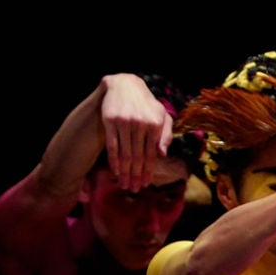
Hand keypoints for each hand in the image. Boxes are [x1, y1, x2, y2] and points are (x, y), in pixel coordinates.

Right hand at [99, 73, 173, 191]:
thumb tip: (162, 154)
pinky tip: (116, 171)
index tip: (145, 184)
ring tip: (124, 184)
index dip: (148, 171)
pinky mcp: (110, 121)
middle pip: (138, 157)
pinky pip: (112, 146)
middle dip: (135, 176)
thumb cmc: (146, 104)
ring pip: (125, 154)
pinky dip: (114, 161)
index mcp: (155, 124)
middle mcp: (141, 124)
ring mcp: (125, 122)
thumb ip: (165, 134)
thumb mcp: (161, 115)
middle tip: (134, 189)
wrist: (124, 85)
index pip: (151, 154)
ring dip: (125, 172)